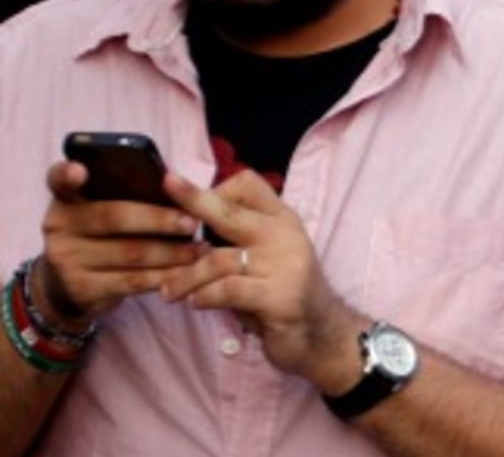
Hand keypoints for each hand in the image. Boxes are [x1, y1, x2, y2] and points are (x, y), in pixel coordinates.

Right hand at [38, 161, 206, 324]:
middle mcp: (58, 226)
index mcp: (66, 197)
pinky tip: (185, 272)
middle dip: (159, 219)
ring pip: (129, 253)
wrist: (66, 282)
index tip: (80, 171)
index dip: (68, 174)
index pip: (58, 178)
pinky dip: (162, 276)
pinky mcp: (81, 288)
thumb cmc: (101, 232)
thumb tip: (177, 185)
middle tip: (193, 222)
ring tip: (200, 248)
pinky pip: (131, 281)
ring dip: (171, 252)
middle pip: (113, 217)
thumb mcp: (102, 207)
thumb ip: (126, 192)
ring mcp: (66, 259)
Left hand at [155, 171, 363, 394]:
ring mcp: (284, 264)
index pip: (250, 184)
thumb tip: (184, 228)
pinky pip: (227, 290)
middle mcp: (284, 235)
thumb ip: (235, 242)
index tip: (192, 207)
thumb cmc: (280, 294)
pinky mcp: (280, 296)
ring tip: (168, 291)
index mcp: (281, 220)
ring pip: (218, 259)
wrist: (320, 334)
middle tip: (168, 184)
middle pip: (231, 211)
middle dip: (195, 198)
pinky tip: (194, 304)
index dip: (217, 188)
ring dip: (185, 277)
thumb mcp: (263, 260)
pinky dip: (204, 297)